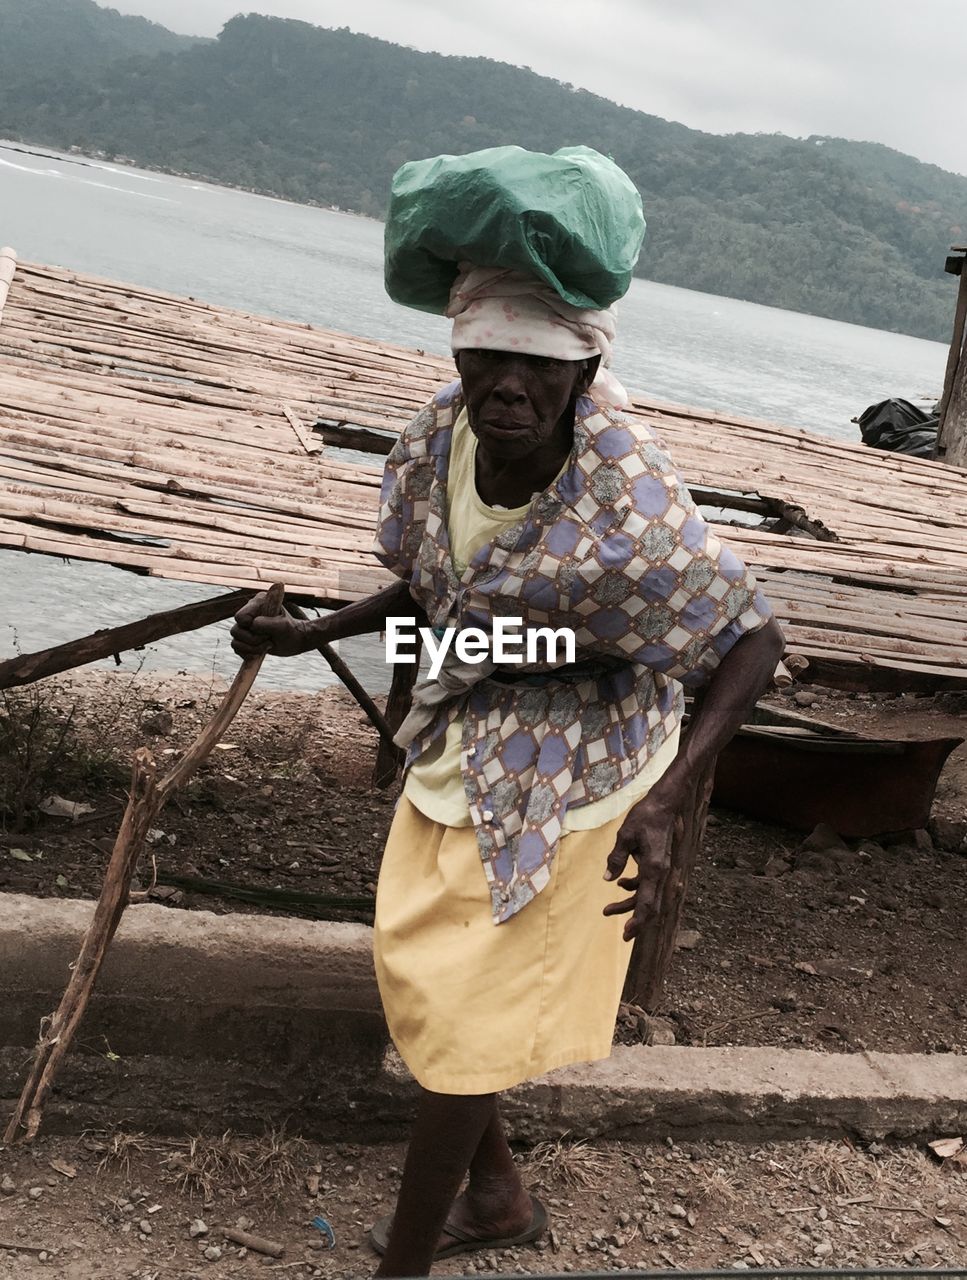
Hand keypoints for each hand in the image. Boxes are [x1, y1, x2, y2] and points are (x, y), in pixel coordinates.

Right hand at [230, 592, 310, 658]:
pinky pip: (237, 649)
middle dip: (254, 640)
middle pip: (236, 631)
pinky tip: (261, 652)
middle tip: (269, 640)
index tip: (266, 631)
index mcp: (257, 603)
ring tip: (268, 646)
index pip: (240, 617)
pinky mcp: (245, 639)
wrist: (296, 640)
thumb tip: (252, 625)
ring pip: (235, 642)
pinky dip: (248, 654)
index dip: (250, 627)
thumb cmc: (292, 630)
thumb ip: (268, 623)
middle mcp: (249, 613)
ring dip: (252, 649)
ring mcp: (245, 627)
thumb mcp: (283, 626)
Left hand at [602, 769, 687, 940]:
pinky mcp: (660, 863)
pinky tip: (620, 884)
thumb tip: (608, 880)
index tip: (627, 934)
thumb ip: (616, 859)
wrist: (666, 803)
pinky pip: (649, 883)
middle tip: (621, 933)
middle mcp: (662, 873)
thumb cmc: (646, 816)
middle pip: (651, 905)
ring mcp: (663, 869)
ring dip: (631, 903)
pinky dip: (635, 887)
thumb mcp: (625, 836)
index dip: (638, 922)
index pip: (647, 903)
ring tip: (608, 909)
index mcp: (654, 868)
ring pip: (649, 895)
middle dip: (635, 920)